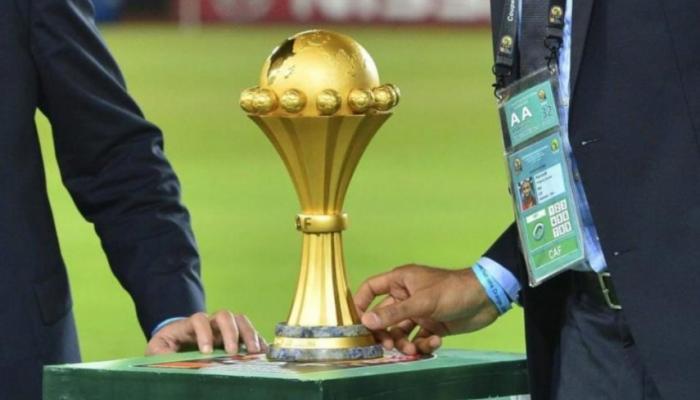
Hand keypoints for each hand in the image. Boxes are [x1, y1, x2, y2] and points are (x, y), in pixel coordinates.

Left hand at [146, 311, 266, 355]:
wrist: (176, 343)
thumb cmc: (167, 347)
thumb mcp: (157, 349)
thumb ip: (160, 354)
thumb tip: (167, 361)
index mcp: (190, 324)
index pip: (199, 320)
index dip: (204, 333)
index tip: (206, 352)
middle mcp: (210, 322)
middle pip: (225, 316)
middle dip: (231, 332)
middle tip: (234, 352)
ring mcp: (225, 328)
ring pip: (241, 321)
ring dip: (249, 334)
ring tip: (255, 352)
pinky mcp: (236, 336)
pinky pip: (251, 333)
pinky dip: (259, 341)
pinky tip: (264, 354)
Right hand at [354, 264, 498, 354]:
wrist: (486, 299)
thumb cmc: (452, 290)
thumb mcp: (422, 302)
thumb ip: (394, 313)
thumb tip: (366, 321)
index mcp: (401, 281)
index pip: (371, 288)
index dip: (360, 303)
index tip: (355, 322)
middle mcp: (406, 296)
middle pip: (383, 317)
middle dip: (385, 333)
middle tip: (388, 346)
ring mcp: (419, 312)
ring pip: (400, 331)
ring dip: (404, 342)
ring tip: (412, 348)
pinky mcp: (432, 325)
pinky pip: (418, 338)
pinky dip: (423, 344)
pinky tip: (435, 342)